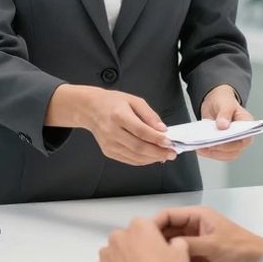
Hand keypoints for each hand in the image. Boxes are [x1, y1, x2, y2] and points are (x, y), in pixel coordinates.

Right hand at [49, 85, 175, 165]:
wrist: (90, 109)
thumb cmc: (112, 102)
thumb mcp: (134, 100)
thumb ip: (150, 115)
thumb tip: (163, 130)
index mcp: (118, 116)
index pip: (140, 131)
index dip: (157, 138)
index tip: (170, 142)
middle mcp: (112, 131)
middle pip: (138, 147)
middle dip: (158, 152)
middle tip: (172, 153)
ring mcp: (109, 144)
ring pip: (135, 157)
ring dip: (152, 158)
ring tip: (165, 155)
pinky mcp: (108, 151)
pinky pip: (129, 160)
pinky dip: (143, 160)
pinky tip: (152, 157)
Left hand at [92, 217, 190, 261]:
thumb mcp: (181, 254)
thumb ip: (177, 243)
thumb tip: (176, 244)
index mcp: (139, 226)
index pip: (144, 226)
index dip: (151, 238)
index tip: (155, 249)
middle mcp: (119, 236)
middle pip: (126, 238)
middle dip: (134, 248)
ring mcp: (106, 253)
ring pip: (113, 253)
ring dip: (121, 260)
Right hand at [153, 206, 262, 261]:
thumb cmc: (242, 248)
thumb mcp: (214, 244)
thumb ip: (190, 244)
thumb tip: (169, 247)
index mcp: (197, 216)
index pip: (169, 215)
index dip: (155, 224)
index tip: (143, 237)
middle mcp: (194, 229)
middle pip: (168, 232)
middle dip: (158, 243)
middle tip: (148, 255)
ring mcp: (196, 245)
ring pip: (173, 248)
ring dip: (168, 256)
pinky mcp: (199, 260)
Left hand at [197, 85, 252, 161]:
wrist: (216, 103)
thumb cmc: (225, 102)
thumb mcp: (225, 103)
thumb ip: (225, 113)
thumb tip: (223, 126)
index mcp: (248, 125)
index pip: (245, 139)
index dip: (233, 143)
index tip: (220, 141)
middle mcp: (242, 137)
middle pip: (235, 150)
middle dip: (220, 149)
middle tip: (207, 145)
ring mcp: (233, 143)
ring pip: (226, 155)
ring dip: (212, 153)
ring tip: (200, 147)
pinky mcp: (223, 147)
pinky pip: (217, 154)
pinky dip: (208, 153)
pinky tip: (199, 148)